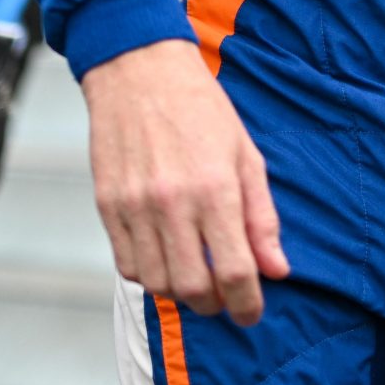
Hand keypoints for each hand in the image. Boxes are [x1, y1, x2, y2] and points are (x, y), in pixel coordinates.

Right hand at [83, 39, 288, 323]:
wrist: (140, 72)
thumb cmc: (201, 109)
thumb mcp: (246, 154)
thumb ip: (261, 216)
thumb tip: (277, 269)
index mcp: (215, 188)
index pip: (235, 270)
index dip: (248, 303)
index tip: (253, 312)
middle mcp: (172, 204)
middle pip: (193, 287)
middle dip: (215, 304)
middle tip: (226, 297)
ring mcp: (134, 208)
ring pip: (157, 283)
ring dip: (181, 293)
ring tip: (198, 277)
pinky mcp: (107, 207)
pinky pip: (127, 265)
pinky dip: (149, 275)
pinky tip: (167, 258)